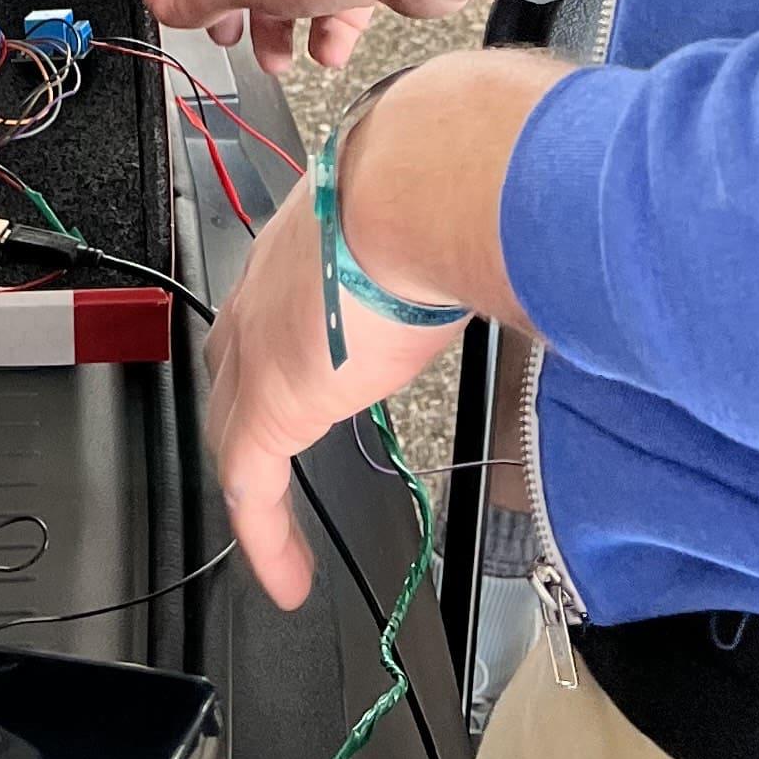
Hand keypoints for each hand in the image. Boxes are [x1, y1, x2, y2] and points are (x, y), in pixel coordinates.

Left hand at [210, 52, 563, 606]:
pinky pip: (250, 487)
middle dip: (248, 410)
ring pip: (233, 426)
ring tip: (277, 533)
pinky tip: (290, 579)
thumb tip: (525, 232)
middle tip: (272, 458)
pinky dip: (267, 537)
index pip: (278, 299)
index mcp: (310, 233)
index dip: (286, 341)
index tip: (314, 365)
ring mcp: (258, 342)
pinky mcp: (268, 399)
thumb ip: (466, 233)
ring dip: (256, 478)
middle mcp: (269, 283)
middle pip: (234, 361)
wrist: (423, 186)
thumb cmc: (448, 178)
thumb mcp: (447, 208)